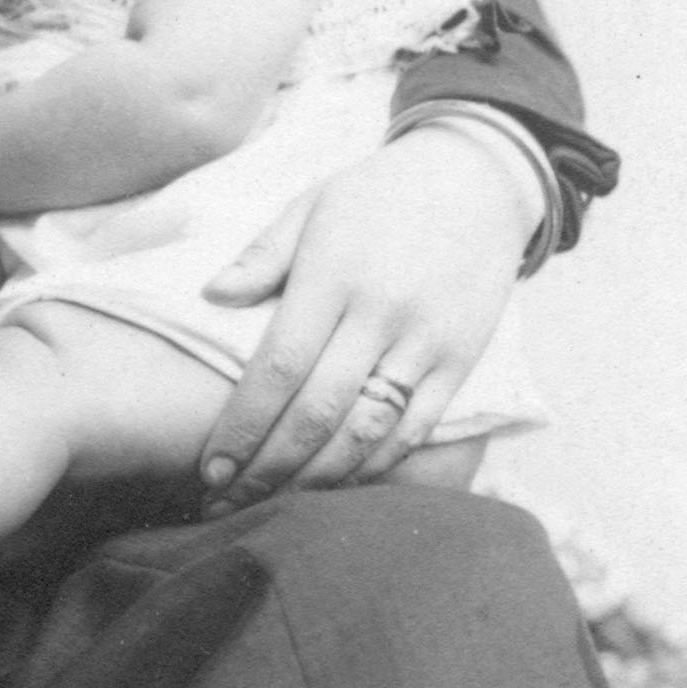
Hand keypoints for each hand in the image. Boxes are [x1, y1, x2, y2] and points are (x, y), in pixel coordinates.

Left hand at [194, 129, 526, 508]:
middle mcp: (380, 313)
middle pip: (318, 412)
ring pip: (368, 432)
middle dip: (267, 468)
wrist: (476, 178)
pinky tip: (339, 488)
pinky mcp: (461, 361)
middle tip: (226, 505)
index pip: (278, 366)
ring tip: (274, 508)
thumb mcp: (312, 205)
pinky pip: (416, 430)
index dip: (242, 424)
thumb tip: (212, 295)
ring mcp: (425, 341)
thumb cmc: (377, 193)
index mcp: (333, 275)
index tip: (210, 467)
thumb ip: (264, 255)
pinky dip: (376, 465)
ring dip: (317, 480)